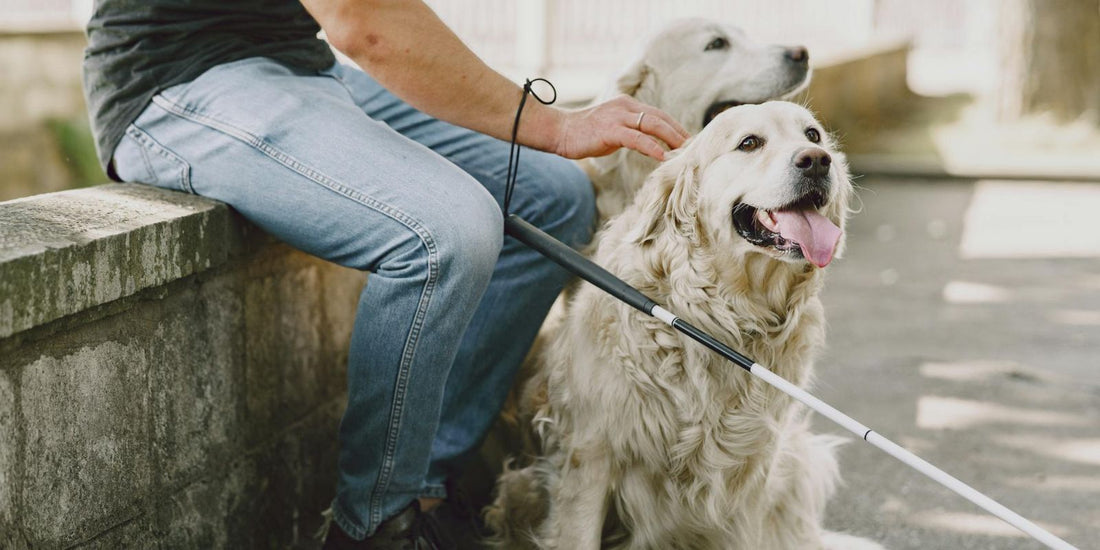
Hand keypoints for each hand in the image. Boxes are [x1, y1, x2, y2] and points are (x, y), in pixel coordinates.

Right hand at [550, 95, 689, 160]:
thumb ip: (632, 133)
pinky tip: (662, 156)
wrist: (560, 131)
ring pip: (652, 125)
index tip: (688, 140)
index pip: (658, 115)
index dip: (675, 127)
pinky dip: (651, 146)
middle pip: (660, 118)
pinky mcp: (610, 130)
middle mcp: (626, 107)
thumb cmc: (585, 134)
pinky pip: (636, 138)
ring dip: (671, 138)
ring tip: (684, 151)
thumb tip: (651, 145)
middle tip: (694, 147)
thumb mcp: (613, 130)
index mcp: (628, 105)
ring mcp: (618, 117)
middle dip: (679, 132)